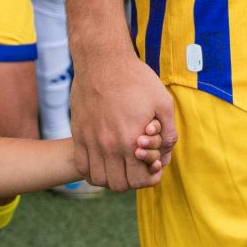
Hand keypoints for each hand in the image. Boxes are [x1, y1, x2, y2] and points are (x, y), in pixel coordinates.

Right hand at [69, 48, 174, 190]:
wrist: (103, 61)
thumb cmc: (136, 78)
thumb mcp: (163, 101)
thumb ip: (169, 131)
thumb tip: (166, 151)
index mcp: (131, 140)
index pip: (138, 180)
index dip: (148, 179)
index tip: (151, 168)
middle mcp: (109, 145)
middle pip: (118, 185)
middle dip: (131, 181)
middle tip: (136, 167)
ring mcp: (90, 141)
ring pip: (98, 179)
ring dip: (111, 178)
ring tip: (120, 165)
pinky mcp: (78, 134)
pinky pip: (82, 166)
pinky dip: (92, 171)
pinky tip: (103, 160)